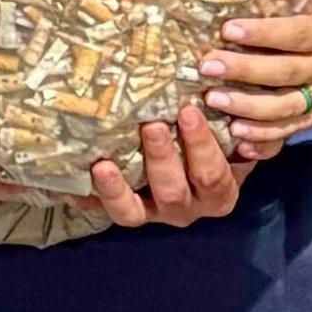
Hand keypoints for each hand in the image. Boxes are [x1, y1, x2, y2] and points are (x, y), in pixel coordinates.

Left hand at [81, 100, 248, 228]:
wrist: (207, 170)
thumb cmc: (225, 145)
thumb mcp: (240, 140)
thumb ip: (242, 126)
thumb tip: (234, 99)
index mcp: (218, 193)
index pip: (212, 175)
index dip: (200, 145)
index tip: (188, 112)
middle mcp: (185, 209)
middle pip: (172, 192)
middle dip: (161, 158)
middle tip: (151, 125)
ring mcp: (151, 213)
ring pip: (132, 212)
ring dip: (117, 188)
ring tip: (102, 164)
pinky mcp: (125, 210)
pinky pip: (102, 211)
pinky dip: (86, 199)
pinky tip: (69, 187)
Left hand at [200, 0, 311, 145]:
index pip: (298, 35)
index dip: (264, 34)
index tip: (228, 29)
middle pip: (284, 74)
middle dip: (244, 72)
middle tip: (207, 66)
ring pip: (286, 108)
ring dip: (249, 109)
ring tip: (215, 100)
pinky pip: (295, 128)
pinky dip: (268, 137)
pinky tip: (239, 138)